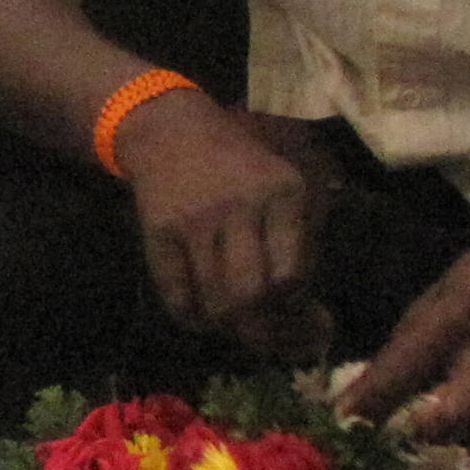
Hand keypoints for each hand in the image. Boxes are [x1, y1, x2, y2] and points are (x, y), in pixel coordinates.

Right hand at [113, 91, 334, 359]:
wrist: (172, 132)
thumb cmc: (239, 169)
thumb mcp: (281, 191)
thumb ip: (297, 245)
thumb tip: (309, 320)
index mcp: (283, 194)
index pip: (292, 275)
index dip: (295, 309)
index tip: (296, 317)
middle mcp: (241, 206)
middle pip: (253, 294)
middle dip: (261, 328)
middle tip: (265, 337)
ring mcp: (196, 220)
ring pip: (215, 301)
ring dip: (227, 327)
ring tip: (235, 325)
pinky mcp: (160, 232)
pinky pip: (177, 296)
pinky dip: (192, 318)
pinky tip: (202, 315)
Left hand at [341, 208, 469, 451]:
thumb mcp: (446, 287)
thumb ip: (415, 336)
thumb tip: (378, 380)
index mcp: (450, 322)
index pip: (398, 371)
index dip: (366, 404)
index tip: (340, 426)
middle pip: (452, 418)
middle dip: (426, 436)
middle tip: (407, 441)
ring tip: (461, 447)